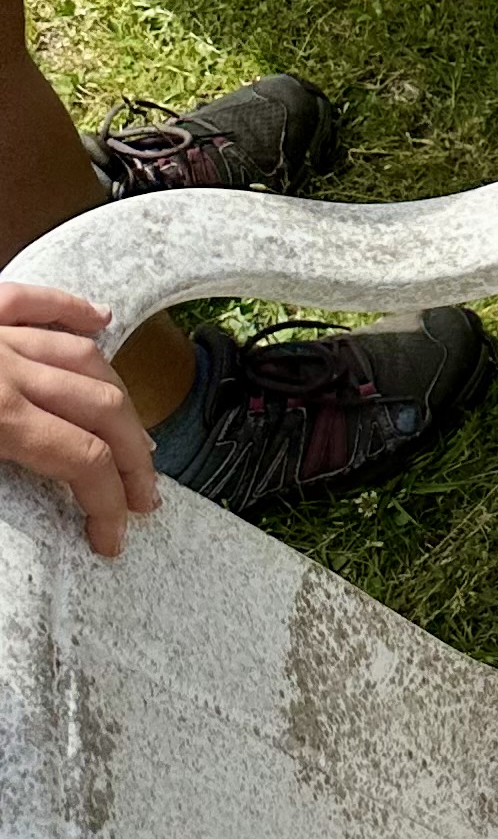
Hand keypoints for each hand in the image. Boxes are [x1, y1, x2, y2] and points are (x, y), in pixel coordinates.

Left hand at [0, 283, 156, 556]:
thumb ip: (0, 481)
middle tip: (142, 494)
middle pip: (102, 408)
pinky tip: (99, 320)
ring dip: (116, 396)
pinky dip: (71, 310)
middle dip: (133, 456)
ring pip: (83, 357)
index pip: (82, 461)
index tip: (112, 537)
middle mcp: (8, 369)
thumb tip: (30, 500)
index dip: (108, 504)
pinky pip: (33, 301)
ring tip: (131, 433)